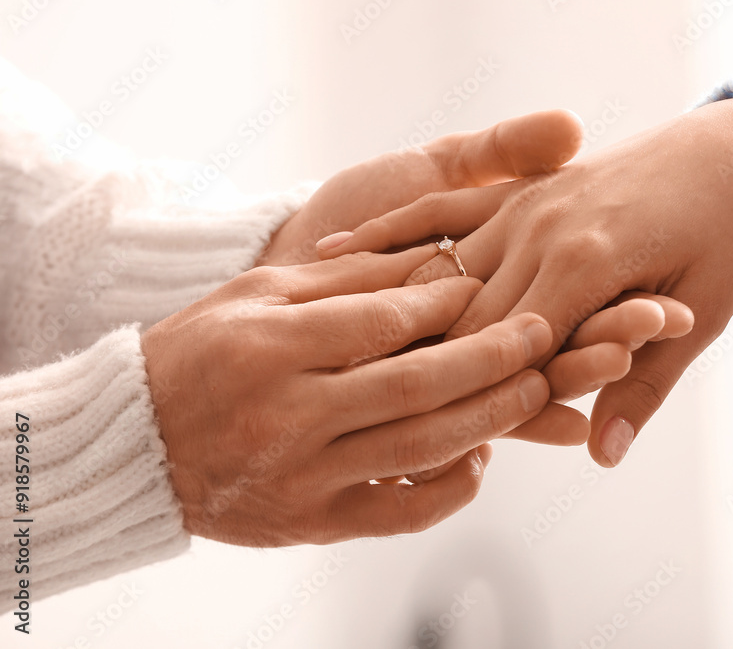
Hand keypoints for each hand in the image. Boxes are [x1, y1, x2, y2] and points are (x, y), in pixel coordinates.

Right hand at [141, 247, 557, 545]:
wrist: (137, 441)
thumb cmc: (202, 351)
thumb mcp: (259, 294)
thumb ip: (348, 279)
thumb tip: (437, 260)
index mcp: (270, 347)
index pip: (379, 322)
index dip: (445, 302)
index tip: (491, 282)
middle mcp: (287, 415)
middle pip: (413, 387)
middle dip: (489, 359)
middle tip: (544, 335)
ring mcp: (302, 477)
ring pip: (418, 450)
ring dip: (487, 419)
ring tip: (535, 390)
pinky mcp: (312, 524)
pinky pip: (401, 513)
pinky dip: (450, 489)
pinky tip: (481, 457)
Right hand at [319, 97, 732, 465]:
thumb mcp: (703, 311)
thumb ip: (645, 383)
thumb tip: (603, 453)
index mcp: (589, 261)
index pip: (509, 348)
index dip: (464, 398)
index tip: (406, 439)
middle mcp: (543, 228)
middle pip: (461, 313)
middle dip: (412, 364)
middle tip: (339, 407)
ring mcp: (527, 200)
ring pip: (443, 267)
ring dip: (384, 305)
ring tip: (310, 345)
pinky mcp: (520, 183)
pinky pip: (440, 206)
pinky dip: (387, 230)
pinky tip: (331, 247)